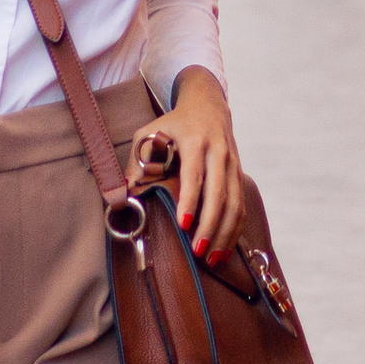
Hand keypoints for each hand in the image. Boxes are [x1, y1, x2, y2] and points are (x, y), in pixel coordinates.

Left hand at [135, 75, 243, 262]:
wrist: (208, 105)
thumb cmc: (173, 123)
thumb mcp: (149, 132)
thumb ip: (136, 161)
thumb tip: (124, 194)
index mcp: (195, 140)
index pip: (194, 174)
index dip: (190, 200)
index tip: (183, 225)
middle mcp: (218, 152)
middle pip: (218, 193)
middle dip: (209, 224)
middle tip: (198, 251)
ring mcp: (233, 163)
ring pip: (234, 203)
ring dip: (224, 232)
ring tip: (212, 258)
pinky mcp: (239, 174)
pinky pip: (241, 205)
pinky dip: (234, 229)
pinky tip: (224, 248)